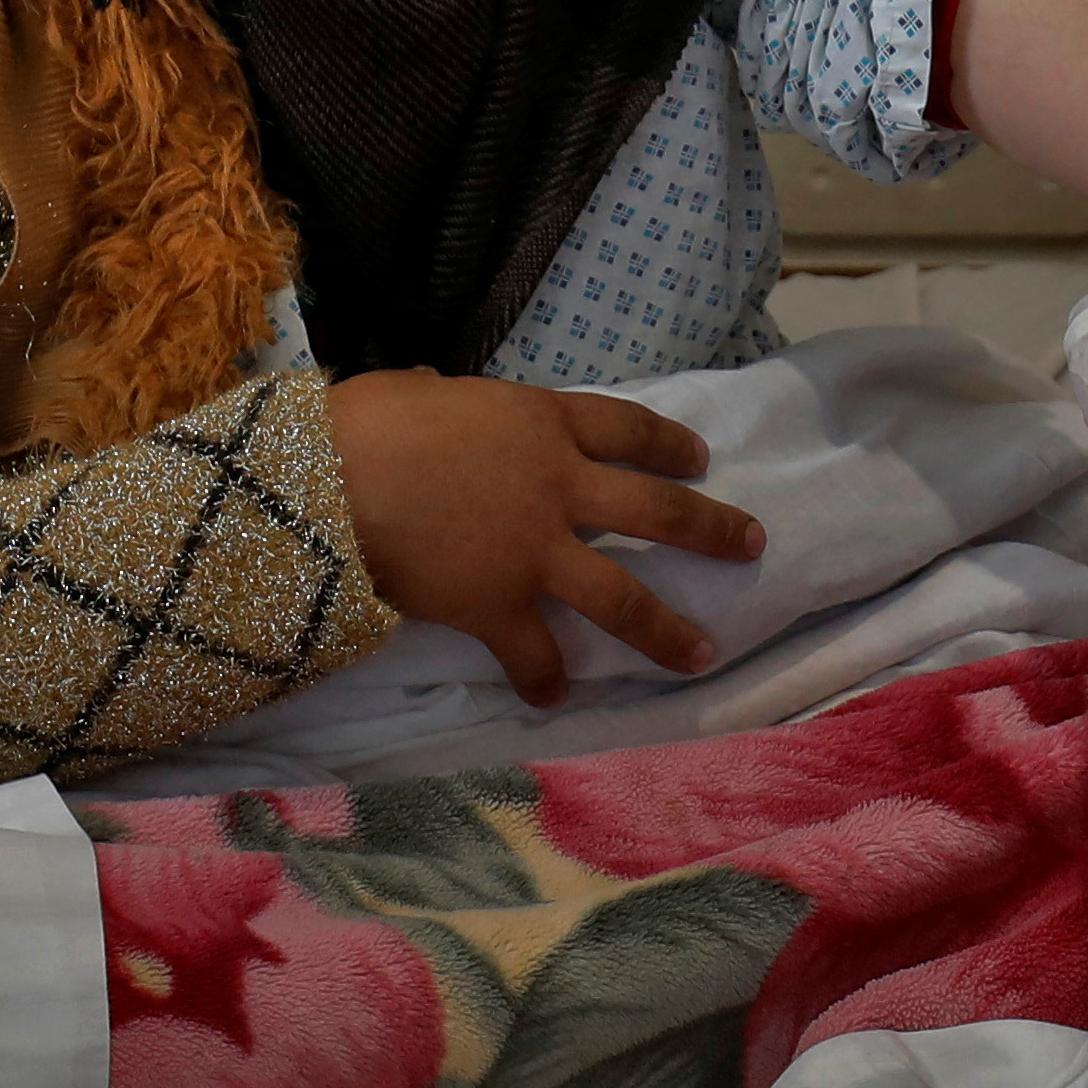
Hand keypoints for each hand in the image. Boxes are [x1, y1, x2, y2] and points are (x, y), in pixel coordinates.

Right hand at [324, 374, 766, 705]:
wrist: (336, 479)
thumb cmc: (368, 421)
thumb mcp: (422, 392)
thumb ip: (450, 405)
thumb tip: (437, 400)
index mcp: (541, 423)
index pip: (625, 428)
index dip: (668, 444)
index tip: (701, 458)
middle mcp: (559, 487)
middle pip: (657, 509)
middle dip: (711, 529)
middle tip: (751, 544)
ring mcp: (537, 551)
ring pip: (624, 597)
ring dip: (667, 630)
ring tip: (703, 653)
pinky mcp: (500, 605)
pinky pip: (536, 651)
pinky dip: (546, 677)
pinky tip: (555, 696)